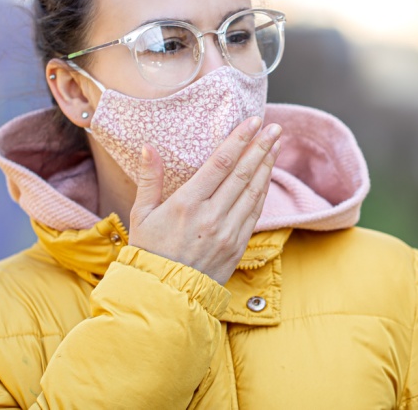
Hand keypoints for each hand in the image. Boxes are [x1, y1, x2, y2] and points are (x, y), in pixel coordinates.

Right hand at [126, 117, 281, 284]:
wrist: (164, 296)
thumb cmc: (149, 252)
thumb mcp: (141, 214)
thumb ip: (149, 179)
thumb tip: (148, 147)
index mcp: (187, 204)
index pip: (220, 163)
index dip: (239, 140)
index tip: (253, 122)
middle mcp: (211, 216)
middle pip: (243, 173)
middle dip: (261, 147)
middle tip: (274, 127)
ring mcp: (227, 232)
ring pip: (253, 191)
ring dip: (267, 165)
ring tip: (276, 145)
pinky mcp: (237, 245)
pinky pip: (254, 212)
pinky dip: (263, 191)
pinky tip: (267, 176)